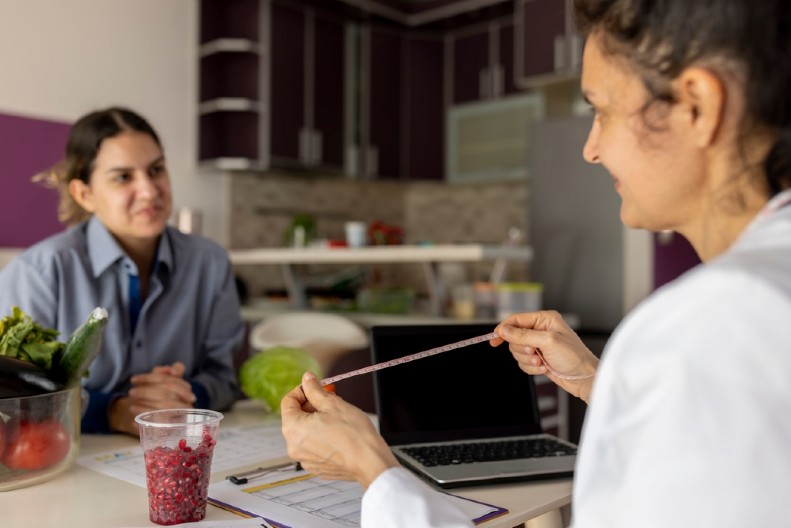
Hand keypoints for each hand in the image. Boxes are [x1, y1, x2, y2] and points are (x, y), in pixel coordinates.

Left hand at [109, 362, 196, 435]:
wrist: (160, 417)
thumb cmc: (160, 394)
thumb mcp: (161, 380)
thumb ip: (162, 373)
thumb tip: (168, 370)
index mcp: (185, 390)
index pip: (171, 382)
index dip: (150, 379)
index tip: (133, 379)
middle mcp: (187, 404)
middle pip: (168, 396)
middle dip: (147, 393)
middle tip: (131, 393)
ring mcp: (182, 419)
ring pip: (165, 411)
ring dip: (145, 408)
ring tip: (131, 407)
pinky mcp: (173, 433)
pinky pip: (160, 429)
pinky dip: (146, 424)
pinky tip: (134, 423)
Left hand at [281, 371, 399, 488]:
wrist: (370, 461)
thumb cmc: (353, 434)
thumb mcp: (333, 403)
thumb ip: (315, 390)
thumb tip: (307, 379)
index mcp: (293, 428)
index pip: (288, 402)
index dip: (302, 391)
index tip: (315, 388)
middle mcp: (293, 447)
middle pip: (296, 417)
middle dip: (312, 406)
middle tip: (330, 402)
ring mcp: (305, 459)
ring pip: (306, 432)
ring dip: (317, 421)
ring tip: (337, 418)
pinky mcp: (316, 467)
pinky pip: (314, 446)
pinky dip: (322, 437)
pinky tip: (338, 434)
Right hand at [493, 311, 598, 402]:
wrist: (585, 379)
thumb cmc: (574, 357)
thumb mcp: (547, 342)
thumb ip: (523, 335)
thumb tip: (504, 330)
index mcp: (545, 319)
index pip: (516, 320)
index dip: (504, 329)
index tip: (495, 339)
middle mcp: (541, 330)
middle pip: (514, 337)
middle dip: (522, 349)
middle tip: (534, 353)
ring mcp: (539, 345)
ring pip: (517, 351)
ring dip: (527, 360)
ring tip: (541, 362)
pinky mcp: (539, 358)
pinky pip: (523, 362)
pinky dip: (531, 368)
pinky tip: (544, 368)